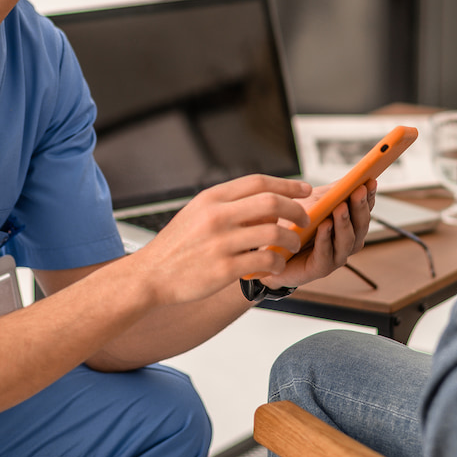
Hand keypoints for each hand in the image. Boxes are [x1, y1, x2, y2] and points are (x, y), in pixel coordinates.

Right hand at [134, 174, 312, 305]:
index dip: (287, 185)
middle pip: (271, 203)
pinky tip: (276, 265)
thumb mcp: (198, 213)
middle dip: (296, 210)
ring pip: (273, 233)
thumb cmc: (177, 245)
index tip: (305, 190)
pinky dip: (277, 263)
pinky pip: (264, 262)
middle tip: (305, 219)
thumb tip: (269, 205)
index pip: (258, 182)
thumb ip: (230, 206)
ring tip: (293, 244)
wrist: (151, 274)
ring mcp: (220, 243)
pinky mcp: (223, 269)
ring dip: (291, 239)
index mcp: (211, 198)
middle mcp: (216, 216)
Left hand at [260, 179, 375, 289]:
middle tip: (358, 191)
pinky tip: (323, 226)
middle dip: (360, 207)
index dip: (368, 197)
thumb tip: (347, 179)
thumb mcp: (312, 204)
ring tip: (341, 208)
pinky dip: (325, 239)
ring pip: (347, 242)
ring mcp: (335, 257)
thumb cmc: (293, 227)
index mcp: (348, 225)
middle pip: (360, 226)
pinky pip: (326, 255)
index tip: (370, 181)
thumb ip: (330, 195)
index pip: (364, 210)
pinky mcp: (319, 269)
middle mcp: (346, 242)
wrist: (271, 251)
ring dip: (345, 223)